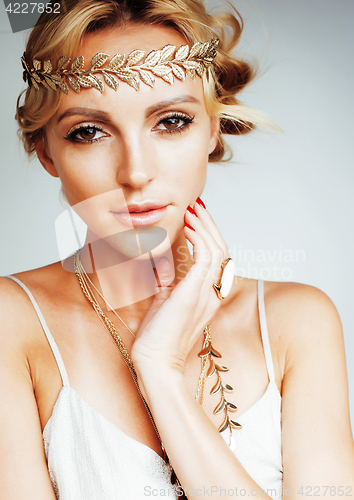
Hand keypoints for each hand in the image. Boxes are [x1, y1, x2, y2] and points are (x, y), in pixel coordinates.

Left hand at [131, 199, 229, 373]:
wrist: (154, 362)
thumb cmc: (157, 336)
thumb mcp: (164, 301)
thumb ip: (168, 282)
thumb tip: (164, 264)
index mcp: (208, 296)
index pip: (217, 259)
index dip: (209, 236)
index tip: (196, 218)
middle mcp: (213, 294)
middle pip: (222, 251)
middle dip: (210, 226)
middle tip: (197, 206)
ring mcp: (206, 294)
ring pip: (218, 251)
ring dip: (205, 227)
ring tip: (192, 210)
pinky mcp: (194, 293)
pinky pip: (205, 259)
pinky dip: (199, 240)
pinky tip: (188, 227)